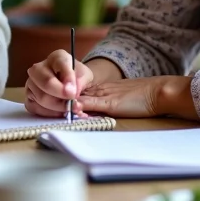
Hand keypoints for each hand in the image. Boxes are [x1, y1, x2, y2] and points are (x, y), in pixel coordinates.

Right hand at [24, 50, 111, 117]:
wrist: (73, 88)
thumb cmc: (78, 79)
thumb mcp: (86, 77)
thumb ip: (80, 82)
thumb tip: (72, 93)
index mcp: (57, 58)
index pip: (60, 63)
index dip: (68, 78)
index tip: (74, 92)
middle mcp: (39, 68)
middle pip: (46, 82)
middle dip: (61, 96)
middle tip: (73, 104)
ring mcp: (31, 83)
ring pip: (41, 97)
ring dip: (58, 107)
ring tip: (70, 109)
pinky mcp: (29, 98)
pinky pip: (35, 108)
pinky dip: (50, 114)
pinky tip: (60, 113)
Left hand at [26, 53, 193, 120]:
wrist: (159, 92)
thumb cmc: (143, 98)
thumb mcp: (119, 99)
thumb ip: (102, 104)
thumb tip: (86, 111)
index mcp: (100, 89)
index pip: (76, 91)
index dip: (62, 95)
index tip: (48, 98)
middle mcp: (98, 90)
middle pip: (72, 92)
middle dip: (56, 97)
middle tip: (40, 99)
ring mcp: (103, 95)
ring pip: (78, 98)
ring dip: (64, 102)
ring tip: (48, 106)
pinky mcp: (110, 103)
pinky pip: (91, 105)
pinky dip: (80, 108)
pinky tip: (71, 110)